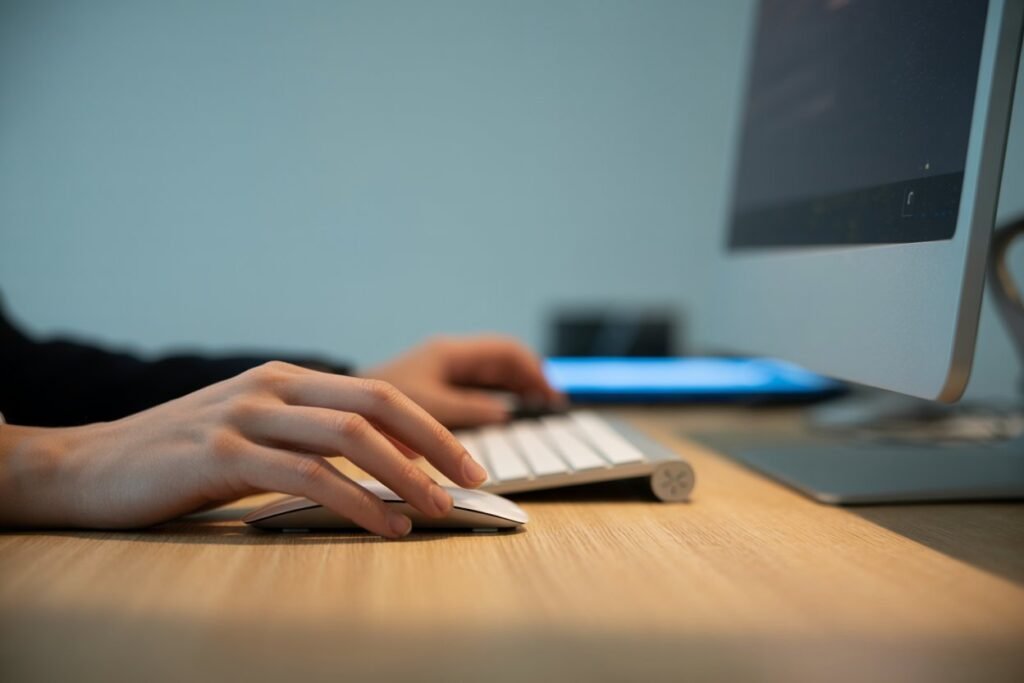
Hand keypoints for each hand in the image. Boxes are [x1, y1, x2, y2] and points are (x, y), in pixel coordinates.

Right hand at [0, 362, 488, 536]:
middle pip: (377, 405)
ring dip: (405, 476)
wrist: (89, 466)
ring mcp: (245, 416)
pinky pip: (306, 476)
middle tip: (473, 480)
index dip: (431, 427)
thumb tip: (376, 462)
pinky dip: (356, 501)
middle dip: (435, 444)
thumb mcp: (249, 431)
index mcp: (285, 378)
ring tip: (441, 508)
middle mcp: (272, 387)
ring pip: (348, 438)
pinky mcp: (220, 453)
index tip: (467, 462)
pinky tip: (385, 524)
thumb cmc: (177, 458)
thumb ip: (303, 435)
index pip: (378, 394)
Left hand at [361, 335, 562, 427]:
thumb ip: (468, 410)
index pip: (505, 352)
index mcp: (448, 353)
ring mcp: (439, 372)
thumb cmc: (372, 405)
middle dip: (529, 380)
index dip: (534, 370)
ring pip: (488, 377)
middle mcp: (446, 358)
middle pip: (501, 363)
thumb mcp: (427, 409)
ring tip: (536, 411)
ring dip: (514, 391)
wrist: (335, 409)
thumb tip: (504, 412)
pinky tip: (501, 418)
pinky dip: (494, 401)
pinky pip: (473, 390)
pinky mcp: (431, 389)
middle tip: (552, 404)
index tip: (552, 394)